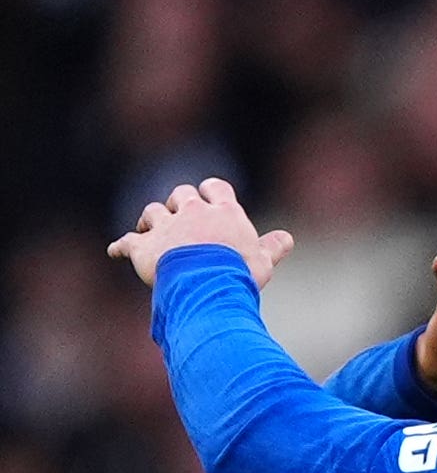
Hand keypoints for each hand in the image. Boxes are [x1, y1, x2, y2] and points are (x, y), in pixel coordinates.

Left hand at [108, 178, 293, 287]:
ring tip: (152, 232)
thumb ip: (271, 248)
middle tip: (181, 219)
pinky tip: (115, 251)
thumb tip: (286, 238)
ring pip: (152, 212)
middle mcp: (192, 212)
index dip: (211, 192)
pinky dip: (121, 246)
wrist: (205, 285)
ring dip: (152, 220)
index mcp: (223, 212)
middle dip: (180, 204)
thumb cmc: (239, 272)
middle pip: (181, 193)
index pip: (215, 187)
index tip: (211, 199)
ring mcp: (165, 228)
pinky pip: (126, 242)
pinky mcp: (143, 246)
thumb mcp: (263, 261)